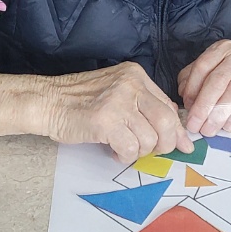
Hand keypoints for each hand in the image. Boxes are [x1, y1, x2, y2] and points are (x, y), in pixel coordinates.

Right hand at [43, 63, 191, 162]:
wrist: (47, 101)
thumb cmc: (80, 101)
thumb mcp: (117, 92)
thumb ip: (143, 105)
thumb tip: (175, 131)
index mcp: (136, 75)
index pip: (168, 105)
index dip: (178, 130)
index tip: (183, 145)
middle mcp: (131, 84)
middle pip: (166, 122)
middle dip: (165, 144)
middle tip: (151, 151)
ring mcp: (118, 101)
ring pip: (149, 139)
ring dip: (139, 152)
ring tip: (123, 147)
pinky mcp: (106, 121)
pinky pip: (131, 149)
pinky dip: (125, 156)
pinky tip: (113, 150)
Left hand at [178, 40, 230, 136]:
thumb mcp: (215, 74)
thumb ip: (195, 81)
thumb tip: (183, 96)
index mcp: (222, 49)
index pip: (202, 67)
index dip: (192, 88)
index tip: (187, 107)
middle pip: (217, 80)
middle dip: (203, 105)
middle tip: (195, 125)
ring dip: (219, 114)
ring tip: (209, 130)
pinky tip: (229, 127)